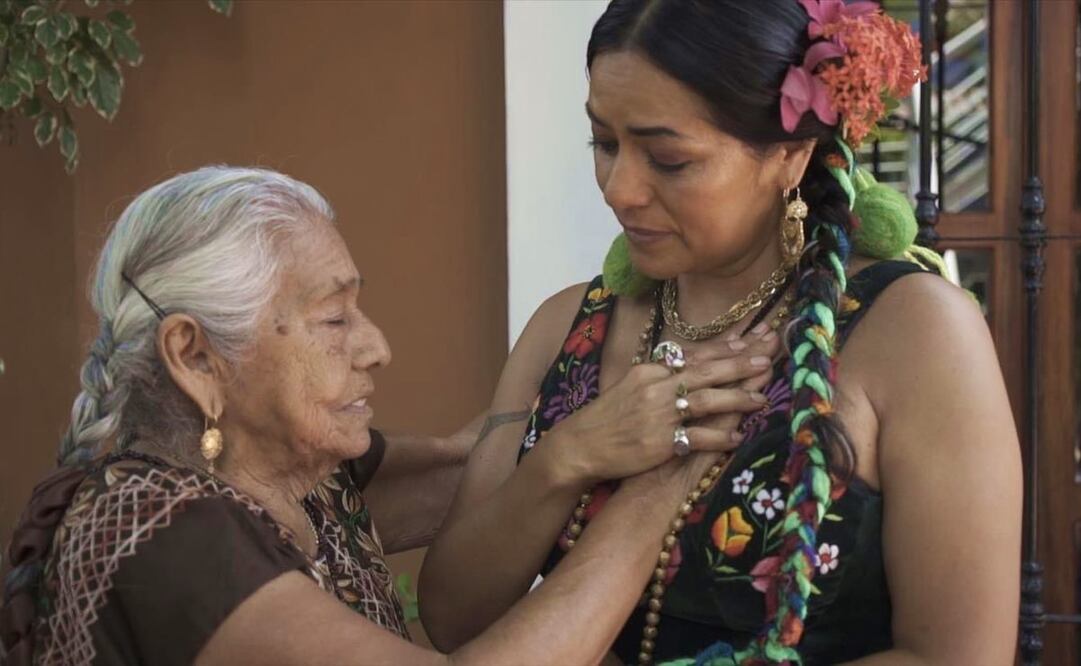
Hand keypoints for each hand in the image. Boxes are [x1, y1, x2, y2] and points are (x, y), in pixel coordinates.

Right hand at [544, 328, 780, 484]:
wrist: (580, 445)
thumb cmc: (607, 417)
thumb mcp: (631, 385)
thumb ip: (661, 374)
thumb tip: (690, 363)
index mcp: (649, 370)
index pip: (693, 355)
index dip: (723, 349)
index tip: (749, 343)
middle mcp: (655, 388)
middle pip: (705, 372)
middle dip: (739, 365)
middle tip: (767, 358)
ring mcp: (658, 415)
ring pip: (706, 401)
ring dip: (737, 399)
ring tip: (761, 399)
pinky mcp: (659, 443)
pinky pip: (698, 438)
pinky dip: (719, 437)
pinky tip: (737, 437)